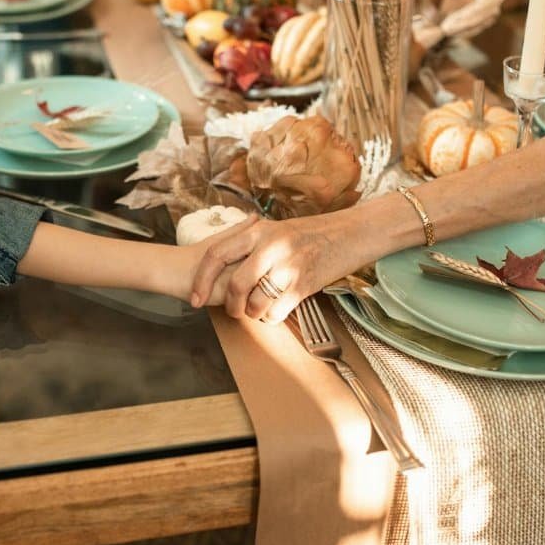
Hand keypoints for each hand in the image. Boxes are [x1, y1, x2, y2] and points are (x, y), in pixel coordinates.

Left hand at [188, 213, 363, 322]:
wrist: (349, 233)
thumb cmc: (310, 233)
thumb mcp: (276, 228)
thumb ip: (250, 240)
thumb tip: (221, 258)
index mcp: (258, 231)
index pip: (216, 255)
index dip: (202, 280)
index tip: (196, 299)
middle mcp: (270, 247)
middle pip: (235, 285)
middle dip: (229, 306)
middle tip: (232, 312)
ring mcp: (288, 267)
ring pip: (255, 303)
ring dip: (252, 314)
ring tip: (257, 310)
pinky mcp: (304, 285)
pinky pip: (276, 312)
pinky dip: (271, 317)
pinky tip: (275, 310)